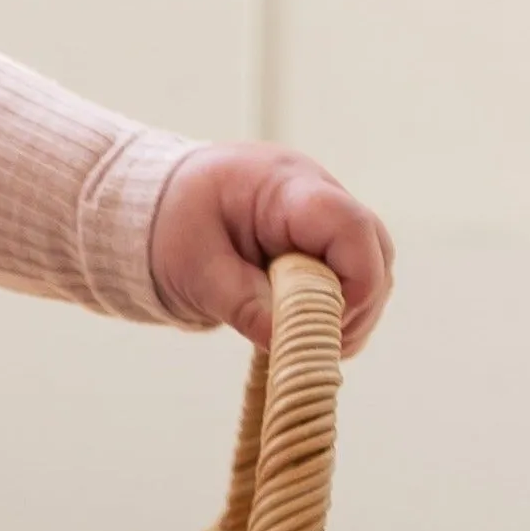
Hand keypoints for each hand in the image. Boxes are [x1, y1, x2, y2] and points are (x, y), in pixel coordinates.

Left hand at [149, 142, 393, 354]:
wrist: (156, 203)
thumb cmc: (172, 223)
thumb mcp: (193, 267)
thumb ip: (242, 304)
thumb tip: (287, 343)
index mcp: (284, 186)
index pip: (349, 227)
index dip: (354, 283)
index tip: (324, 325)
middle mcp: (317, 194)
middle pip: (373, 251)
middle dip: (353, 306)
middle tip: (312, 344)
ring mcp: (323, 217)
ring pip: (370, 269)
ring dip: (346, 313)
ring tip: (300, 340)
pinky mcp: (322, 240)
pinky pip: (351, 278)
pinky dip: (335, 310)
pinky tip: (301, 329)